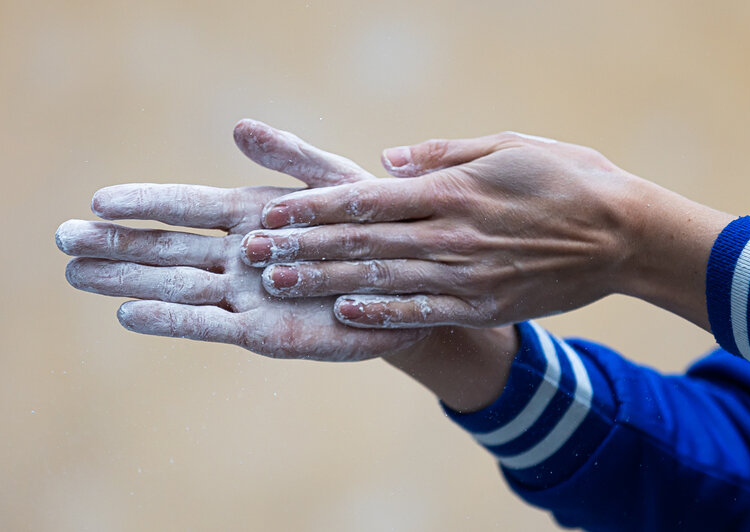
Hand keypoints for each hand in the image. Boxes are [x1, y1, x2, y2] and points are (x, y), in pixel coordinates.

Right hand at [55, 119, 429, 360]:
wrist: (407, 287)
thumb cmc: (373, 230)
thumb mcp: (336, 183)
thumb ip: (291, 158)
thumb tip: (237, 126)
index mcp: (253, 216)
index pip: (188, 207)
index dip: (145, 202)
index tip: (98, 201)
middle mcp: (241, 257)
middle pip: (167, 249)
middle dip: (116, 244)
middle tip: (62, 239)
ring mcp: (247, 296)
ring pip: (177, 286)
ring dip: (128, 281)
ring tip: (77, 273)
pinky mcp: (262, 333)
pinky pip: (209, 325)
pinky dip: (171, 320)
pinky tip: (128, 312)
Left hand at [239, 132, 639, 327]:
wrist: (622, 233)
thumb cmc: (565, 178)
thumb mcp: (506, 145)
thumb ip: (442, 154)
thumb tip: (386, 159)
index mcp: (453, 189)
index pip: (369, 199)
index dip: (315, 208)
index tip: (272, 213)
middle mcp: (452, 232)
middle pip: (362, 242)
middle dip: (302, 247)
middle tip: (251, 254)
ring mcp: (467, 273)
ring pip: (383, 278)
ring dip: (325, 281)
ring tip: (277, 284)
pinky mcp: (485, 303)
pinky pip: (425, 310)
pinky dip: (383, 313)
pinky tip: (344, 313)